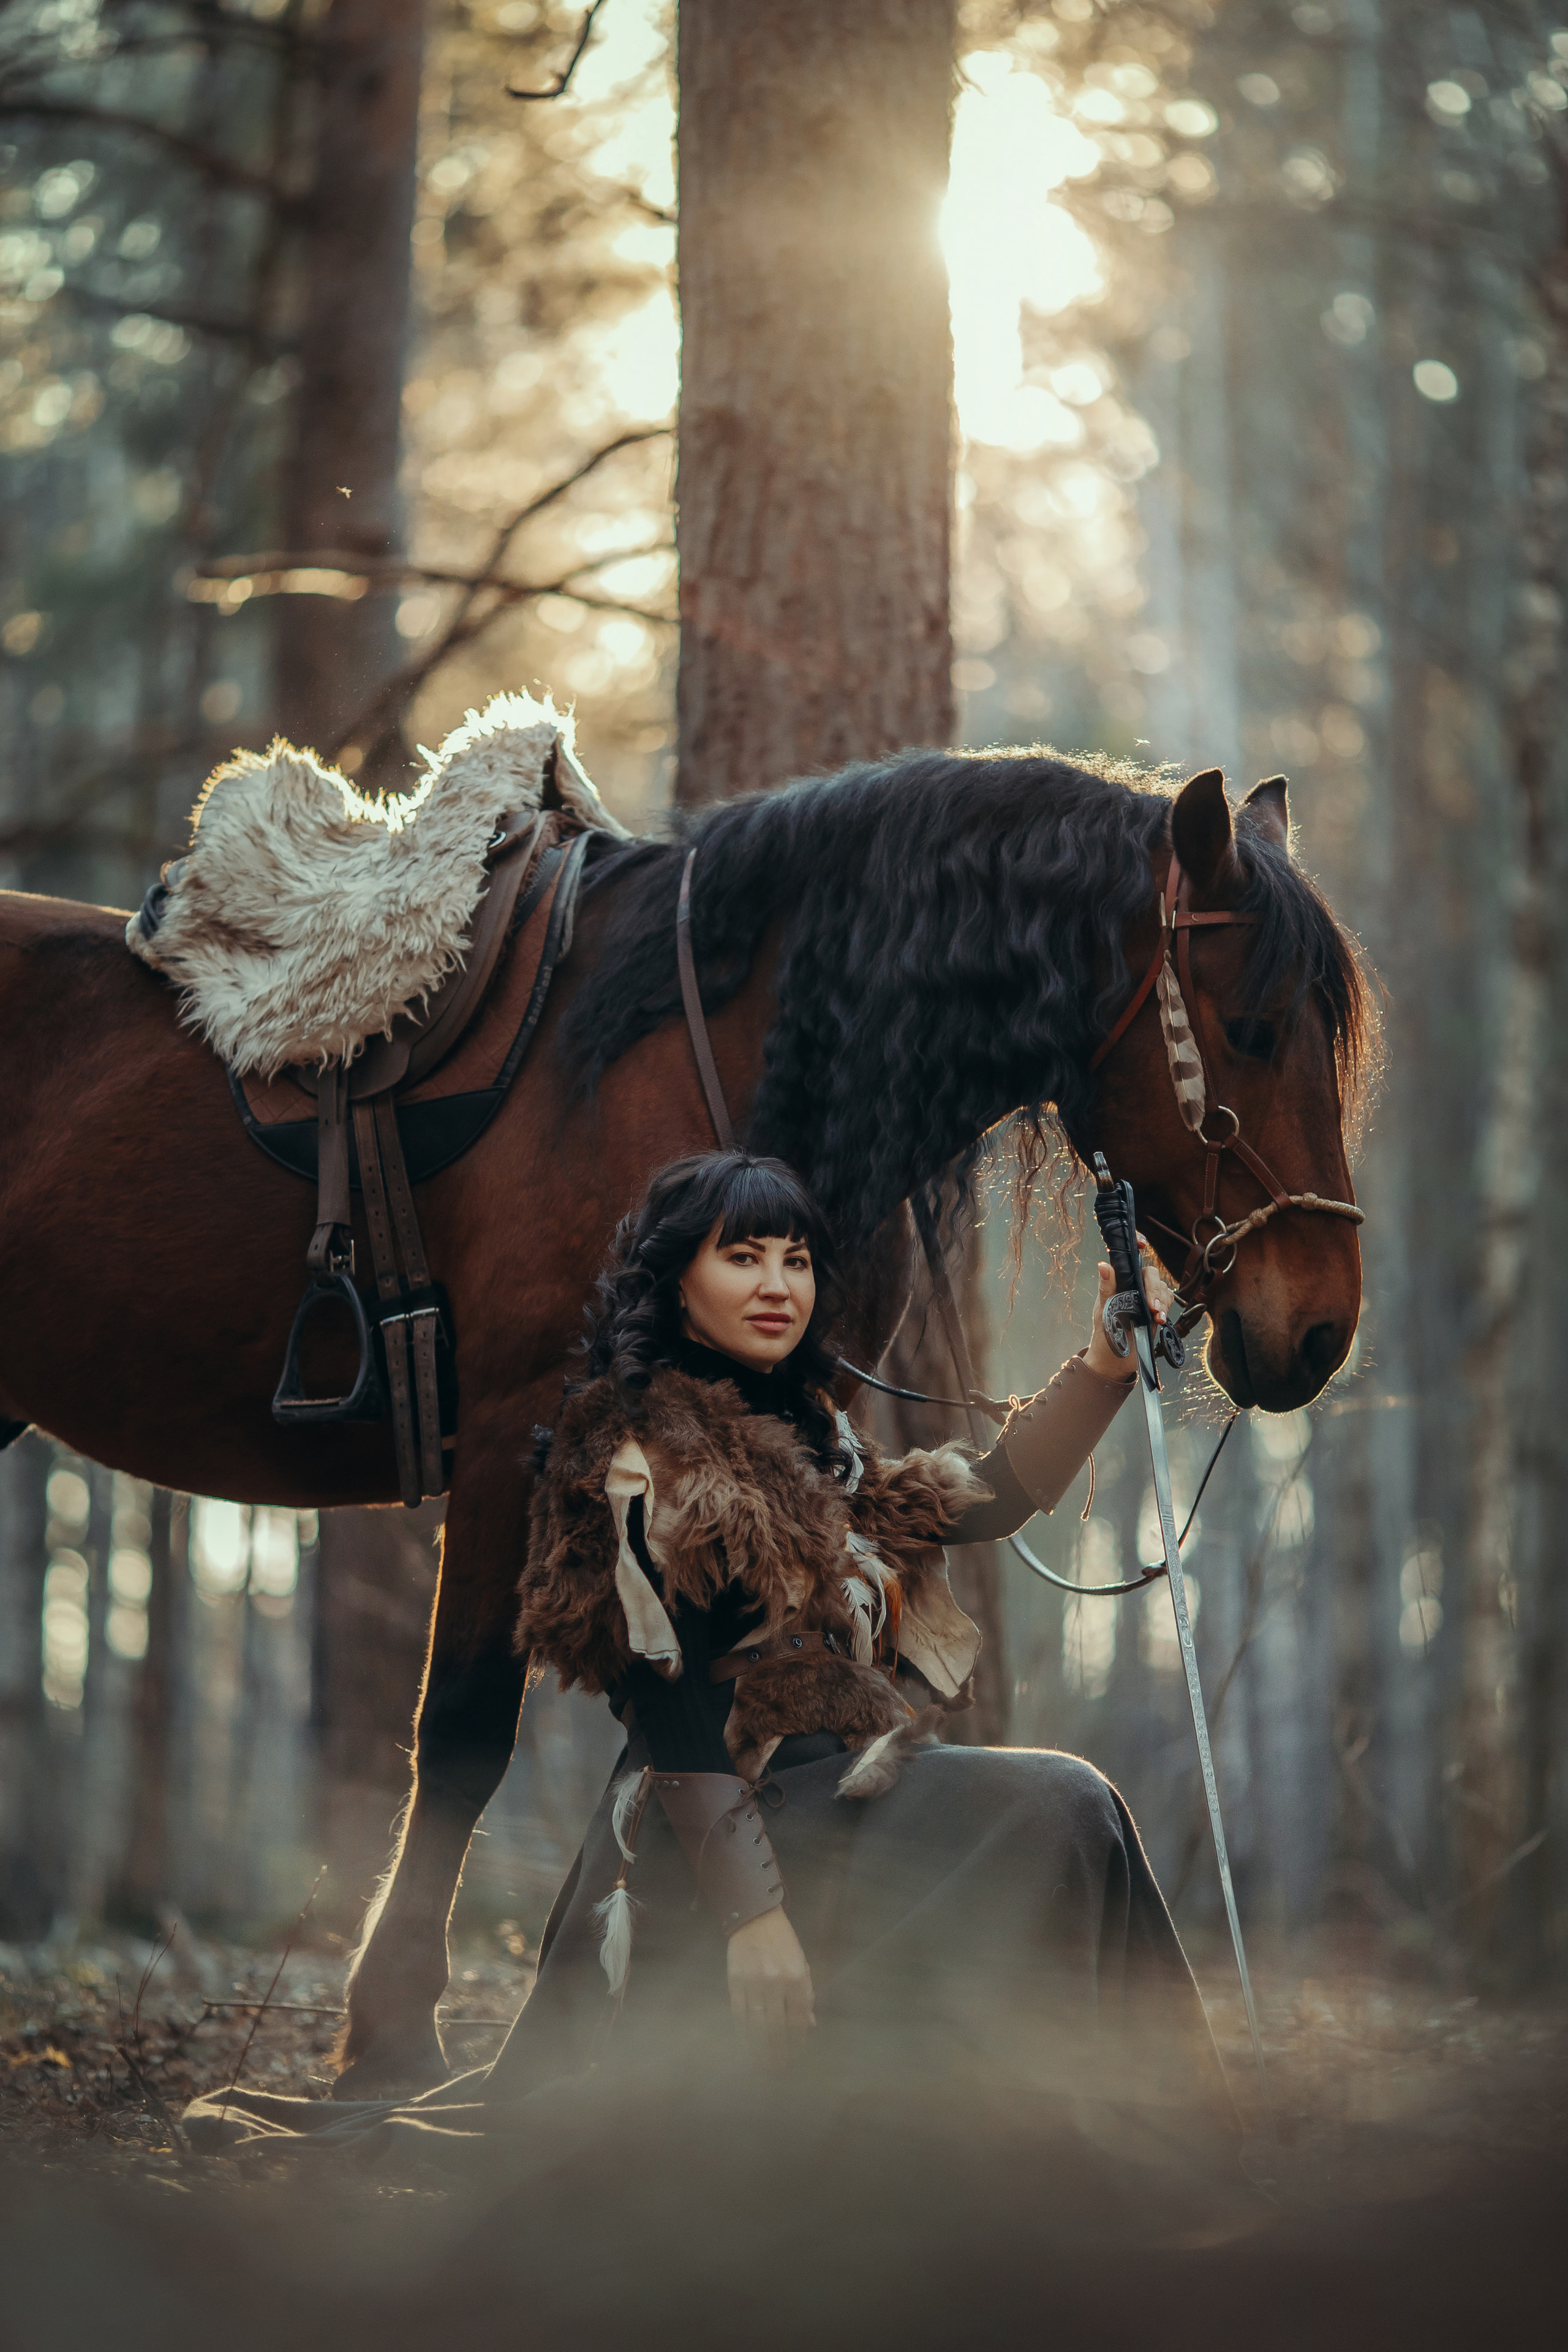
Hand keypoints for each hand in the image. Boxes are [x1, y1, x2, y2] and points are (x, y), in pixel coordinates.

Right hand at [726, 1905, 814, 2067]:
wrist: (755, 1919)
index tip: (795, 2057)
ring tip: (762, 2064)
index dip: (796, 2043)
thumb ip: (806, 1995)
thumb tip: (810, 2026)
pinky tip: (747, 2044)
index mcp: (796, 1978)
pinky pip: (738, 2014)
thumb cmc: (784, 1943)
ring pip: (755, 2025)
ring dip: (759, 2048)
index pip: (797, 2020)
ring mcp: (753, 1983)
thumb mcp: (802, 1964)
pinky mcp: (734, 1982)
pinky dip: (742, 2032)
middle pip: (776, 2028)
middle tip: (778, 2070)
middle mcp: (775, 1982)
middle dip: (777, 2053)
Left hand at [1083, 1232, 1174, 1380]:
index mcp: (1118, 1281)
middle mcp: (1133, 1286)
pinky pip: (1167, 1301)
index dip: (1136, 1245)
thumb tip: (1103, 1265)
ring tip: (1155, 1316)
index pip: (1129, 1258)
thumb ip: (1107, 1287)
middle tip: (1151, 1305)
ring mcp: (1146, 1298)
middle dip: (1153, 1287)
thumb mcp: (1104, 1310)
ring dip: (1161, 1300)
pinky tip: (1159, 1319)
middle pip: (1150, 1273)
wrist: (1115, 1360)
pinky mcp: (1156, 1311)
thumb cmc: (1105, 1333)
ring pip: (1161, 1287)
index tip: (1143, 1244)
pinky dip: (1165, 1308)